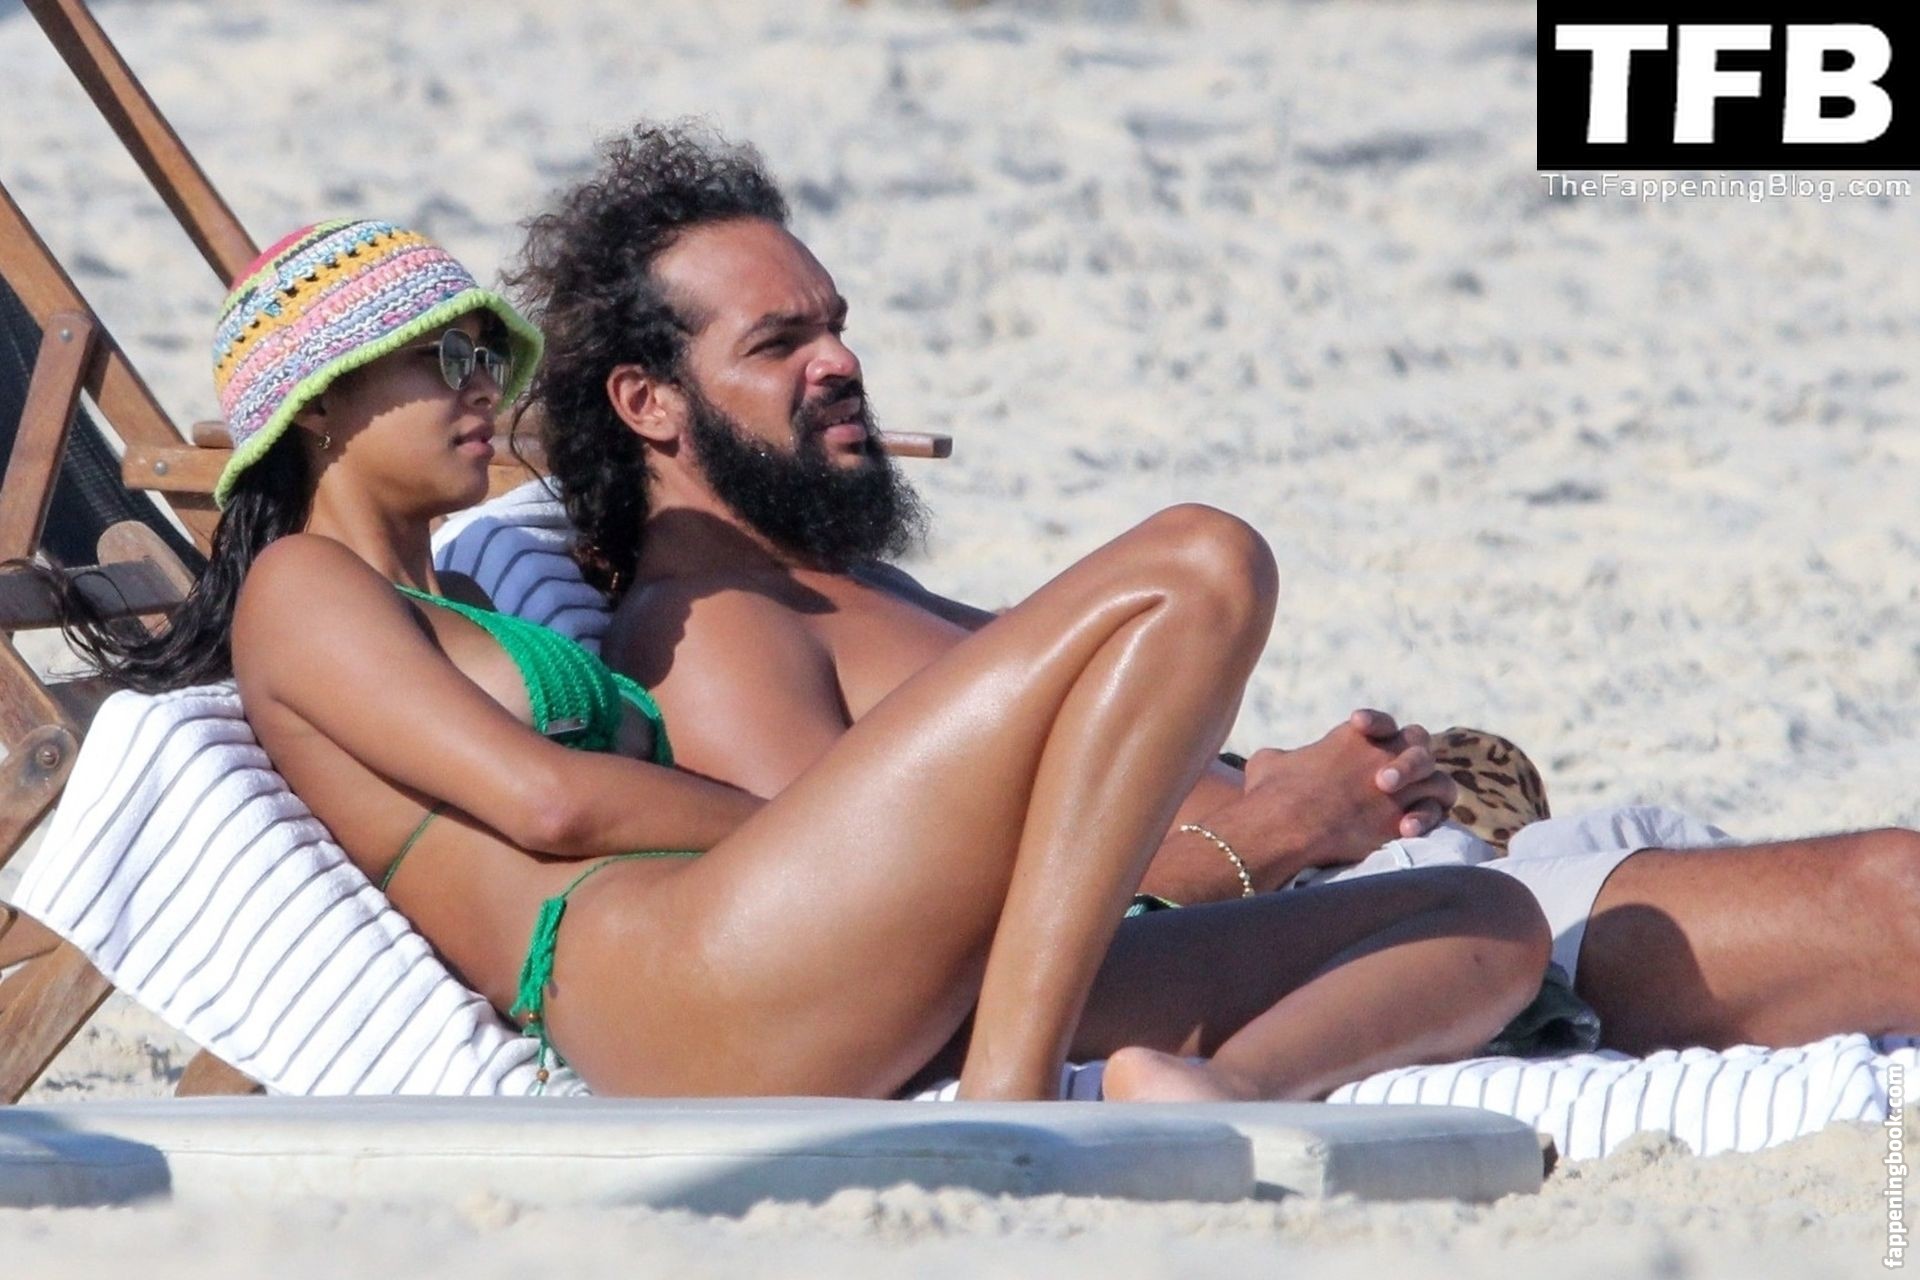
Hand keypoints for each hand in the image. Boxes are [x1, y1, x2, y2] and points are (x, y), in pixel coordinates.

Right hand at [1207, 714, 1454, 879]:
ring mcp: (1400, 789)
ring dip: (1428, 795)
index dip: (1378, 730)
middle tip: (1388, 782)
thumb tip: (1278, 763)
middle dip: (1411, 760)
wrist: (1287, 826)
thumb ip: (1284, 758)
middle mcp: (1384, 755)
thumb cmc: (1273, 792)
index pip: (1382, 724)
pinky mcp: (1404, 820)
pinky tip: (1405, 831)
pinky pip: (1435, 817)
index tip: (1362, 740)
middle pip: (1419, 744)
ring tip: (1404, 812)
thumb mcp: (1268, 762)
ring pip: (1439, 782)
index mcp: (1353, 735)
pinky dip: (1426, 823)